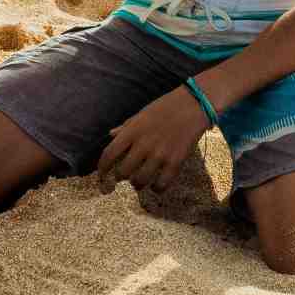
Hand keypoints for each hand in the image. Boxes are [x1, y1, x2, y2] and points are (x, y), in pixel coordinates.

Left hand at [96, 86, 212, 191]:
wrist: (193, 105)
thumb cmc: (165, 107)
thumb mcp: (141, 114)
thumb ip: (126, 127)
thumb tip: (110, 135)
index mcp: (133, 131)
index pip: (109, 154)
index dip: (102, 168)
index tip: (102, 174)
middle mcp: (143, 144)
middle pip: (123, 172)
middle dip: (120, 177)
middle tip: (125, 175)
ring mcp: (159, 155)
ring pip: (139, 181)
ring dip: (137, 184)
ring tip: (140, 180)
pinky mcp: (175, 162)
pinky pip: (161, 185)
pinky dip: (156, 188)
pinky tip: (156, 184)